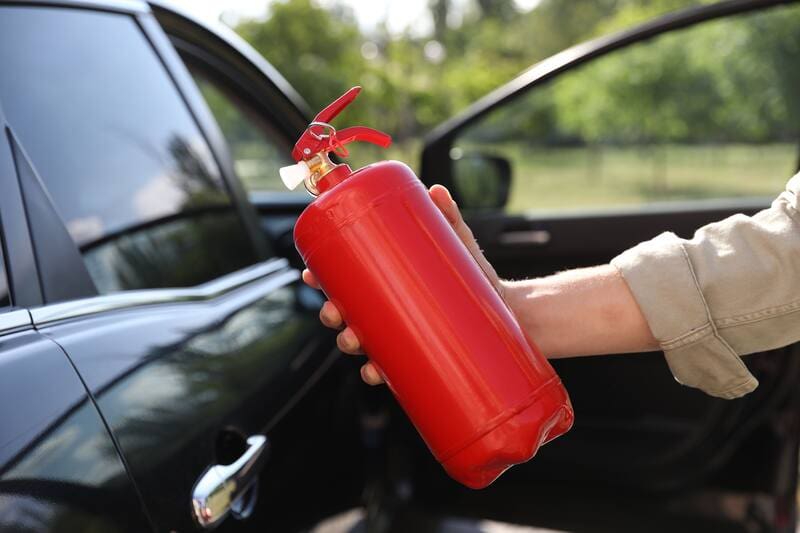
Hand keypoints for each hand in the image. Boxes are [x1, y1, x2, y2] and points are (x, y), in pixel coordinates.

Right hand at [302, 184, 502, 384]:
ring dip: (349, 344)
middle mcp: (387, 310)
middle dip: (331, 314)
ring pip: (361, 343)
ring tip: (355, 341)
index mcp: (386, 282)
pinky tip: (375, 372)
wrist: (509, 311)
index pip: (344, 281)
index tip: (310, 274)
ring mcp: (400, 335)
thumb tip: (437, 191)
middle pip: (345, 314)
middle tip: (335, 311)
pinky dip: (377, 373)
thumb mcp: (460, 246)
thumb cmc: (475, 275)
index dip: (321, 279)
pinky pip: (389, 370)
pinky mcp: (417, 356)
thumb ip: (448, 219)